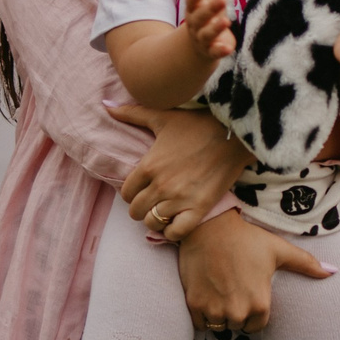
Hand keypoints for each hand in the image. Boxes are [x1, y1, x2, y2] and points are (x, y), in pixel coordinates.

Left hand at [112, 106, 251, 239]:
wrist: (233, 134)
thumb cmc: (197, 124)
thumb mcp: (162, 117)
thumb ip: (132, 114)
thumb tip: (106, 106)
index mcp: (149, 166)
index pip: (126, 193)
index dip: (131, 193)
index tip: (141, 189)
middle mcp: (160, 185)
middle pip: (136, 211)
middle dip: (141, 207)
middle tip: (151, 201)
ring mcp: (179, 199)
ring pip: (152, 223)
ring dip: (155, 219)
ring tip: (163, 211)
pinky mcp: (199, 209)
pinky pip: (176, 232)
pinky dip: (173, 232)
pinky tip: (176, 222)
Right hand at [176, 209, 332, 332]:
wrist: (209, 226)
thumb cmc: (247, 237)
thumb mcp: (279, 250)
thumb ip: (306, 264)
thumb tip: (334, 272)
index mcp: (260, 304)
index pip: (257, 326)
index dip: (253, 312)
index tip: (248, 294)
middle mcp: (237, 312)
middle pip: (238, 325)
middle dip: (236, 312)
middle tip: (233, 289)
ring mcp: (214, 309)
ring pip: (219, 325)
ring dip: (220, 314)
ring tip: (220, 290)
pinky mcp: (194, 305)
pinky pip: (201, 323)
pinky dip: (203, 313)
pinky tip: (207, 293)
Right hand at [183, 0, 234, 59]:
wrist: (200, 47)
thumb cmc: (207, 18)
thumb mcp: (209, 1)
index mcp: (193, 10)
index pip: (192, 1)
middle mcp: (195, 25)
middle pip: (200, 17)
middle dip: (210, 8)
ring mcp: (202, 39)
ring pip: (206, 34)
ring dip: (215, 28)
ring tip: (226, 20)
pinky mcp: (211, 51)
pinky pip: (215, 52)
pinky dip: (220, 51)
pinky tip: (228, 48)